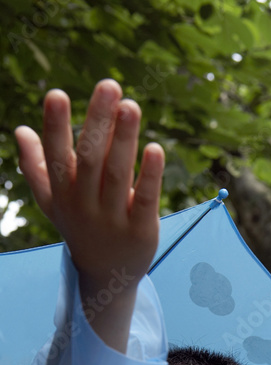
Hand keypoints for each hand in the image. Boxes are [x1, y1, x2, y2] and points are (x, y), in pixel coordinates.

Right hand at [15, 79, 163, 349]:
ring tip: (132, 105)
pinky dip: (150, 175)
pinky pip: (146, 200)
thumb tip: (20, 130)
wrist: (107, 278)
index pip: (56, 157)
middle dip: (98, 122)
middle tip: (110, 85)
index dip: (56, 127)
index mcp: (63, 194)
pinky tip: (155, 148)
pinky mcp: (142, 231)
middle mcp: (86, 205)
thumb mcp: (54, 202)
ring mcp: (114, 220)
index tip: (57, 94)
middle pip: (90, 160)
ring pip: (118, 176)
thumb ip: (37, 167)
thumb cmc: (80, 229)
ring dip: (124, 140)